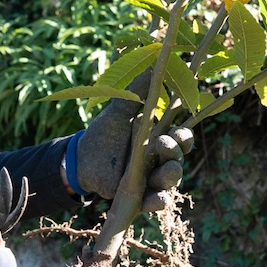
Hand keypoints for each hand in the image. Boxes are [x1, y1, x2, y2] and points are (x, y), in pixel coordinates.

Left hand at [70, 75, 196, 213]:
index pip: (182, 139)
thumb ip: (138, 91)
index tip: (178, 131)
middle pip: (178, 159)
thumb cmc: (106, 132)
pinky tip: (158, 199)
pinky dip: (158, 202)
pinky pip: (154, 202)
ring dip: (171, 176)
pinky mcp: (139, 197)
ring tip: (166, 170)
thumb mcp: (121, 109)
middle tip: (162, 144)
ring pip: (170, 181)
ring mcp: (151, 180)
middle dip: (175, 152)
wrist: (81, 158)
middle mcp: (161, 160)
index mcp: (161, 138)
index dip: (184, 136)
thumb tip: (153, 65)